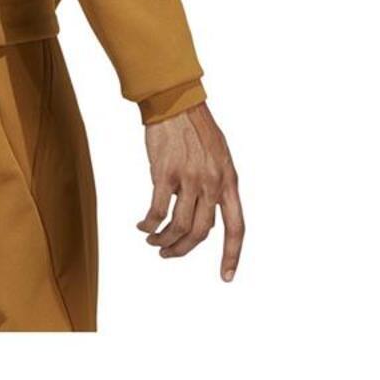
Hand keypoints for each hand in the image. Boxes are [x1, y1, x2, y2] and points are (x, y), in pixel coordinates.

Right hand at [138, 101, 243, 280]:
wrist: (175, 102)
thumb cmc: (196, 127)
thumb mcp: (219, 157)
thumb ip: (216, 186)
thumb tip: (205, 216)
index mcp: (229, 181)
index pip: (237, 227)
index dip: (232, 255)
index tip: (226, 277)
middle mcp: (212, 183)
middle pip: (201, 233)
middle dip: (183, 250)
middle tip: (167, 254)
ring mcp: (189, 178)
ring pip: (178, 226)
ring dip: (164, 240)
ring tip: (153, 241)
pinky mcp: (165, 173)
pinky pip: (157, 211)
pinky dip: (149, 224)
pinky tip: (143, 226)